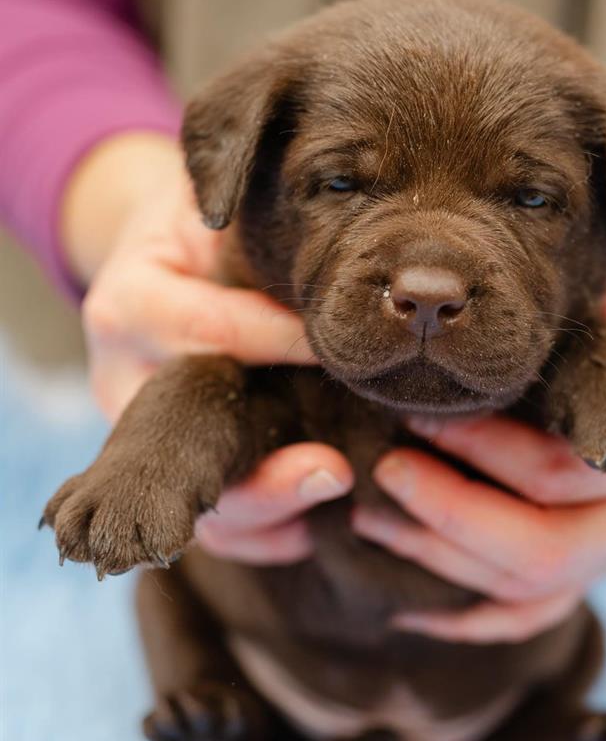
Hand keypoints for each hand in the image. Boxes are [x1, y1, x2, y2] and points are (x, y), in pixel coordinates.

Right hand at [61, 131, 352, 562]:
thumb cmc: (195, 229)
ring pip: (193, 498)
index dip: (281, 342)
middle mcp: (122, 377)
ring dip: (267, 511)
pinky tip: (311, 528)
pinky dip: (261, 532)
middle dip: (264, 470)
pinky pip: (207, 520)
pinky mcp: (165, 463)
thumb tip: (331, 239)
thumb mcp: (209, 208)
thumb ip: (246, 225)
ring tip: (331, 500)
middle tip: (335, 472)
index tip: (347, 350)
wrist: (152, 257)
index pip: (213, 331)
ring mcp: (138, 431)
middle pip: (187, 442)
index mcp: (131, 303)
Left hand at [352, 222, 605, 642]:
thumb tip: (544, 275)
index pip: (559, 471)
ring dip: (439, 561)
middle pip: (539, 548)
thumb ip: (591, 291)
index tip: (415, 415)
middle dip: (449, 513)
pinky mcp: (582, 577)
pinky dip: (466, 619)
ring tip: (367, 517)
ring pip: (522, 591)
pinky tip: (406, 607)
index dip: (483, 451)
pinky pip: (525, 618)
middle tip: (381, 470)